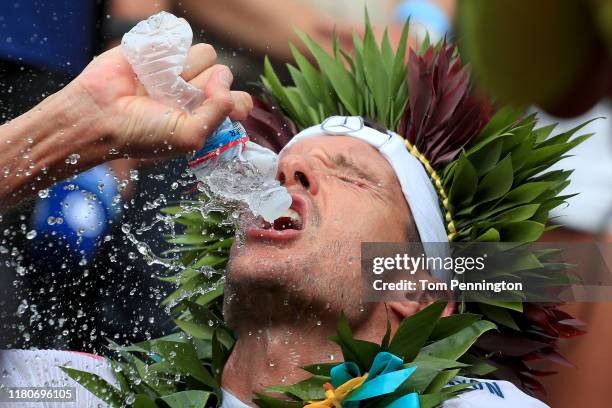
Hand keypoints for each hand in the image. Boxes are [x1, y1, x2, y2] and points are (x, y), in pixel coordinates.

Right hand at [70, 43, 252, 158]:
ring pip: (206, 54)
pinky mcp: (159, 51)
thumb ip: (220, 109)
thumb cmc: (141, 134)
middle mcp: (194, 93)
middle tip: (174, 101)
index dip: (233, 102)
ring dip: (185, 68)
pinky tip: (149, 68)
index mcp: (205, 116)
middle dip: (203, 86)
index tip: (214, 110)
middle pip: (223, 74)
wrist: (98, 117)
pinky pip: (180, 39)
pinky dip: (168, 51)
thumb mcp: (191, 136)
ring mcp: (177, 71)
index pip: (239, 101)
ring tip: (159, 85)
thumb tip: (223, 75)